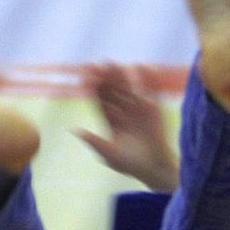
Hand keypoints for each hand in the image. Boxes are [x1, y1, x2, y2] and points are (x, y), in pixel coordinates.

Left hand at [76, 63, 178, 191]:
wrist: (155, 167)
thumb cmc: (130, 165)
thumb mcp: (110, 155)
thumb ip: (95, 142)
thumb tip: (75, 130)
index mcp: (109, 122)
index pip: (98, 102)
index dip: (91, 89)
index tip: (84, 77)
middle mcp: (122, 112)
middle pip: (111, 92)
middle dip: (103, 79)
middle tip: (96, 65)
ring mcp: (137, 108)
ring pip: (126, 88)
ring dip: (119, 75)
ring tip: (112, 63)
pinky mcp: (153, 107)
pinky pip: (149, 89)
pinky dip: (146, 78)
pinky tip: (140, 66)